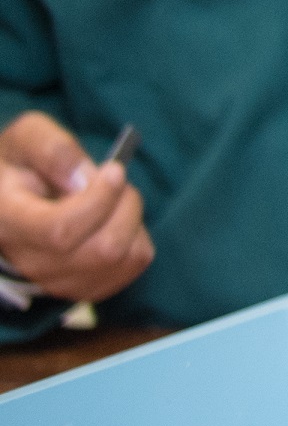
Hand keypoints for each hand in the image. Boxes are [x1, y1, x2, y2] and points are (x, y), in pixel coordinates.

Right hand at [0, 111, 151, 304]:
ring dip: (132, 217)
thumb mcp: (26, 138)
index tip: (114, 170)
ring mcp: (56, 280)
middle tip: (114, 178)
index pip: (61, 230)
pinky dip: (136, 235)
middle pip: (103, 249)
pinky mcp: (84, 287)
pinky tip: (112, 220)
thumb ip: (52, 149)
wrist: (9, 199)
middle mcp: (29, 260)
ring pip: (123, 257)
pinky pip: (134, 264)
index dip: (99, 200)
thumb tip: (84, 178)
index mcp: (7, 221)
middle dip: (124, 203)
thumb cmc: (20, 164)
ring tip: (111, 198)